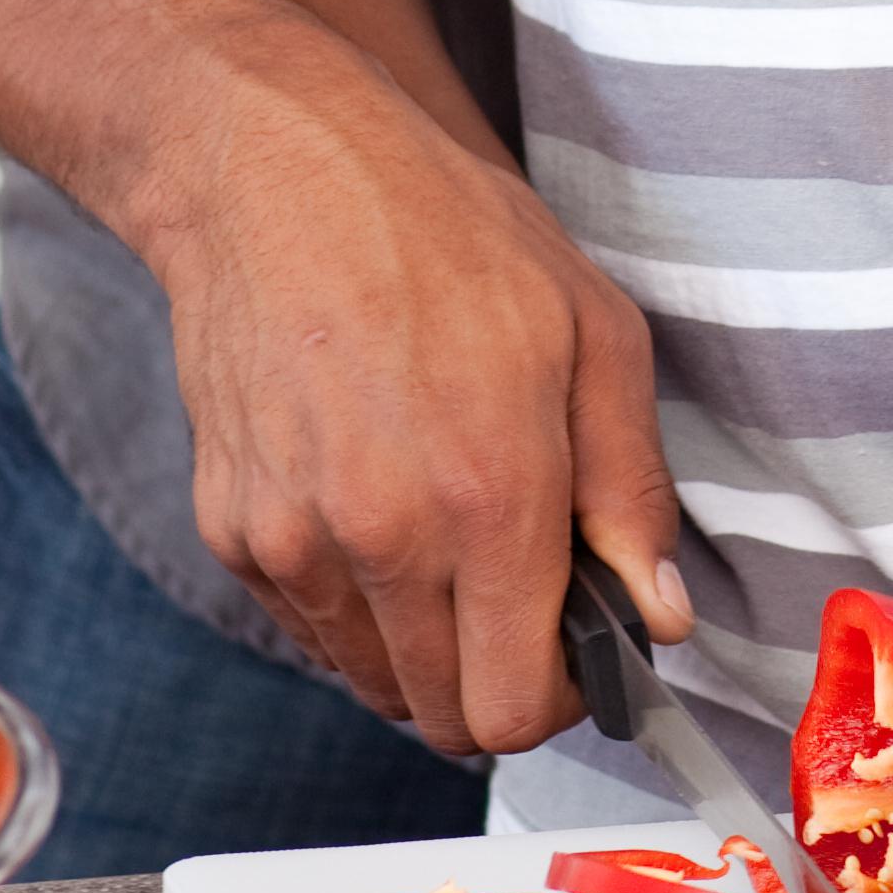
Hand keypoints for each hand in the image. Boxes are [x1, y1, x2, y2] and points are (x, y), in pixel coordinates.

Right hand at [138, 4, 687, 755]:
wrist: (274, 172)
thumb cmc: (445, 234)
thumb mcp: (594, 332)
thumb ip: (632, 491)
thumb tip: (660, 613)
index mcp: (488, 499)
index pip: (518, 711)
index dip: (562, 693)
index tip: (575, 640)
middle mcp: (382, 541)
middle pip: (446, 720)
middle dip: (496, 678)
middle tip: (520, 592)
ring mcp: (293, 542)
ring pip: (375, 682)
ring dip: (423, 644)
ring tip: (445, 532)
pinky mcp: (232, 530)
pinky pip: (311, 626)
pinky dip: (354, 600)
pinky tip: (375, 502)